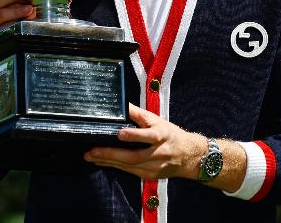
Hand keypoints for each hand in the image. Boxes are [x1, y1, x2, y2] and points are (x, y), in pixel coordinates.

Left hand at [84, 104, 205, 180]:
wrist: (189, 156)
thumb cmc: (170, 134)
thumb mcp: (157, 120)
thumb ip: (138, 114)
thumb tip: (120, 103)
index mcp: (162, 135)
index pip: (148, 136)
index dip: (134, 135)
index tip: (118, 134)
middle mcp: (159, 152)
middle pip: (134, 156)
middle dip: (111, 154)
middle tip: (92, 151)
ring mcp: (155, 166)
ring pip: (130, 165)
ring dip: (109, 161)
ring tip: (91, 156)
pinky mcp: (151, 175)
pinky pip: (130, 171)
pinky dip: (116, 166)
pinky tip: (103, 162)